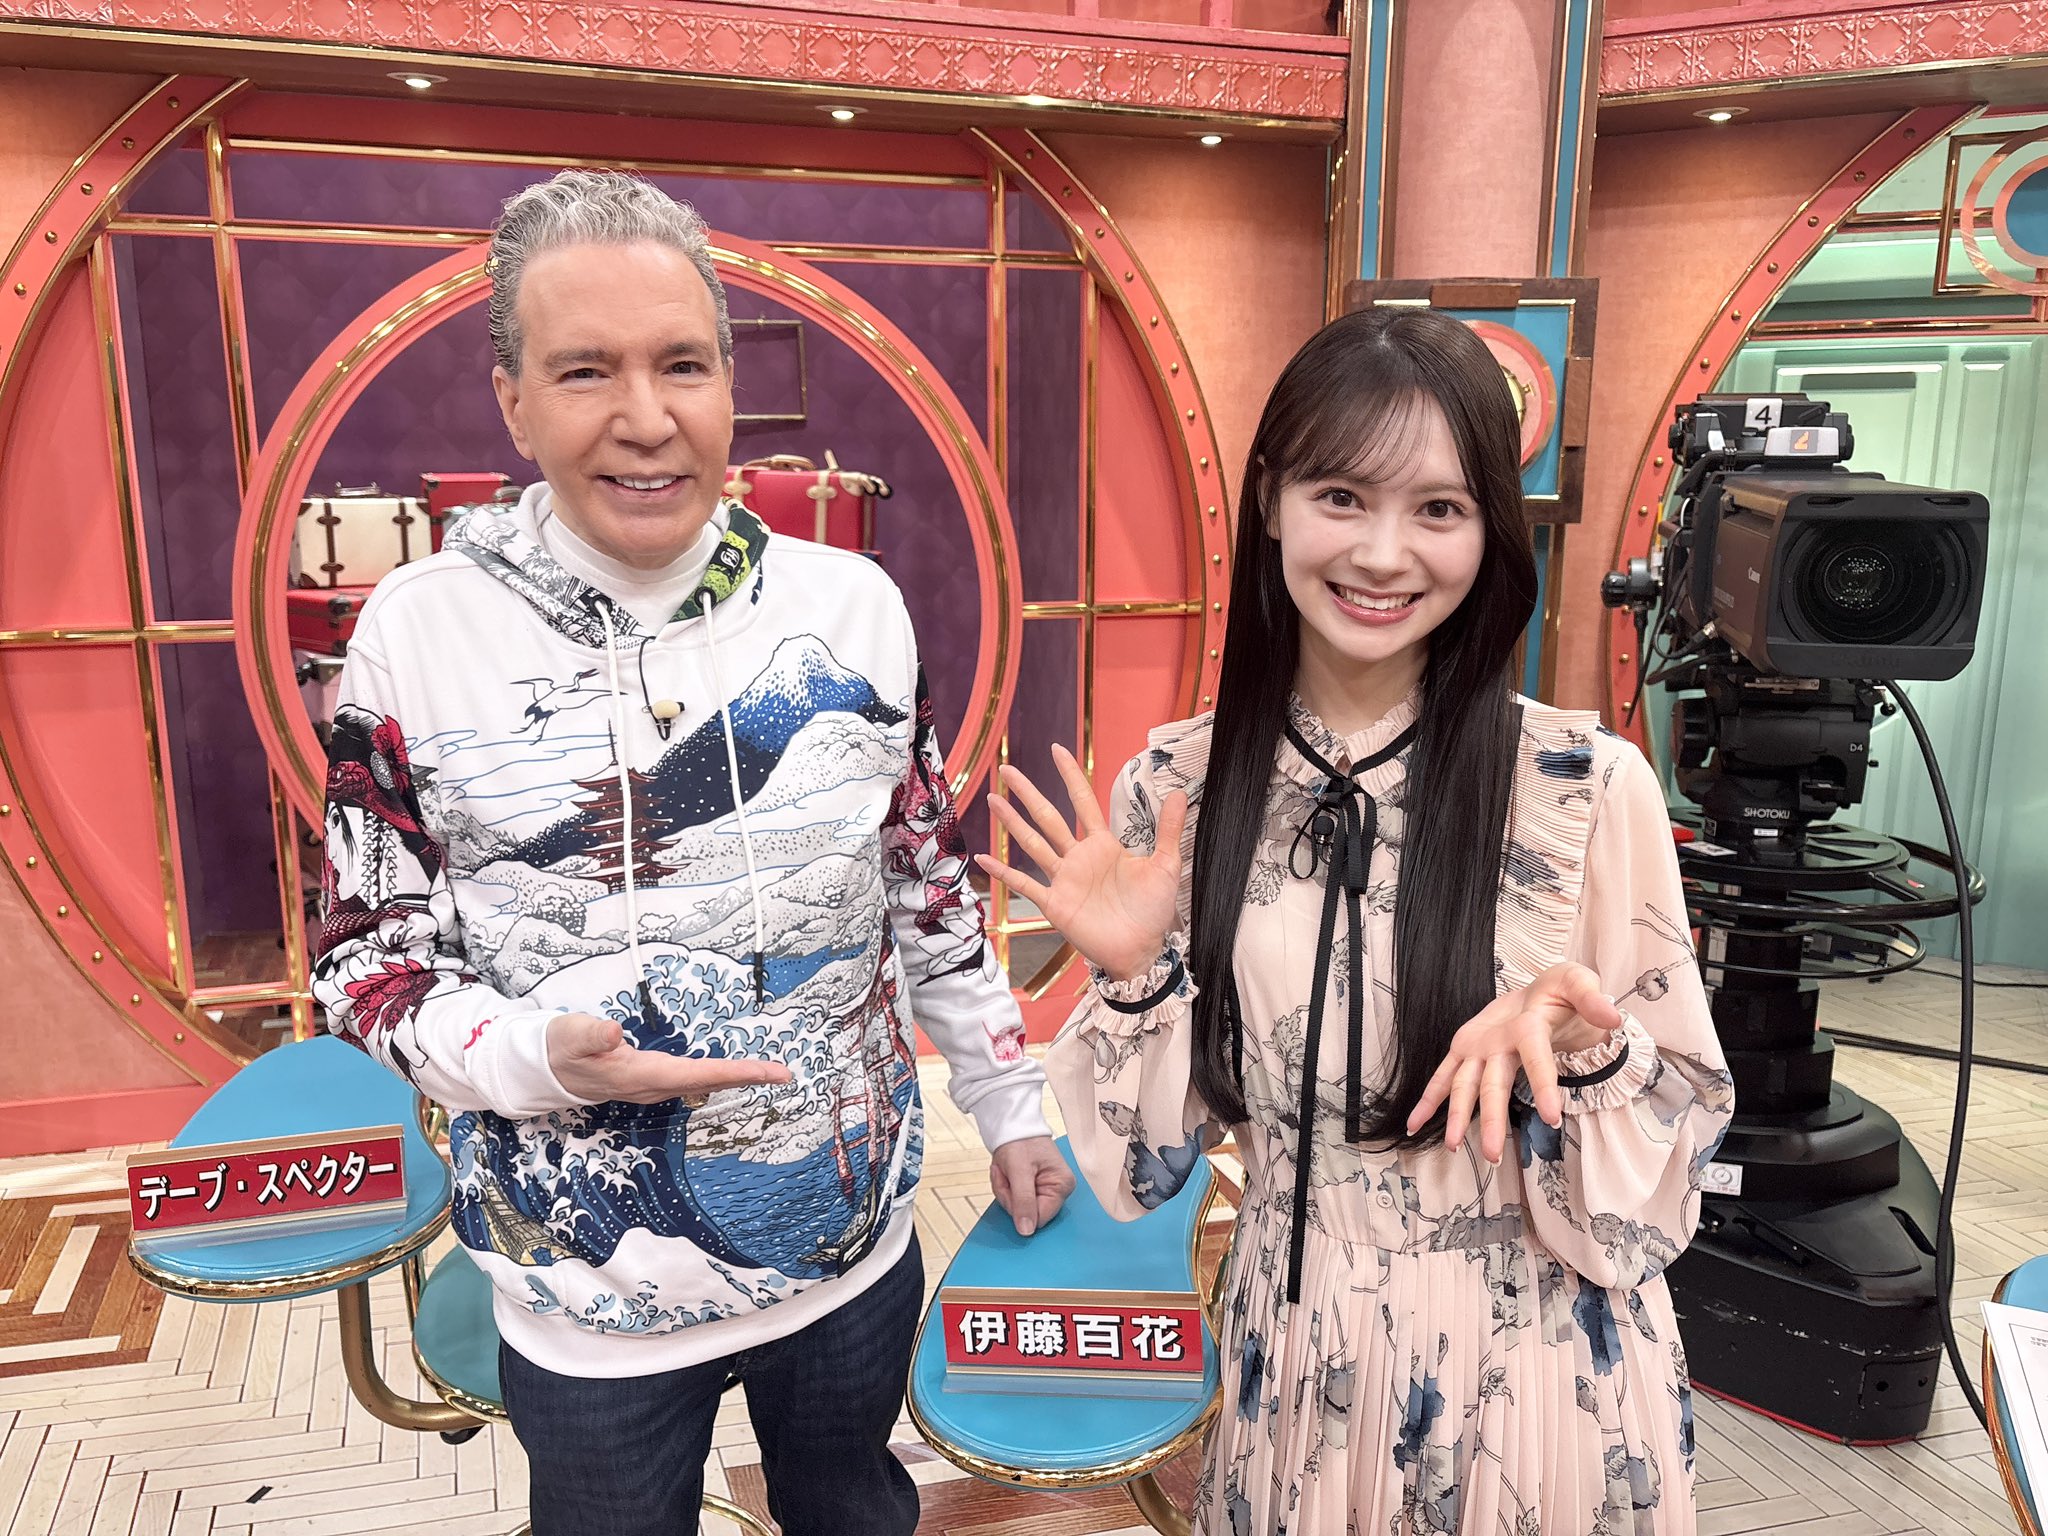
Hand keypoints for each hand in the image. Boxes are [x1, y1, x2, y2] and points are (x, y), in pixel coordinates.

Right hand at [546, 1013, 792, 1106]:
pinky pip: (691, 1080)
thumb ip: (591, 1034)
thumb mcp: (571, 1035)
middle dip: (746, 1078)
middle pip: (708, 1083)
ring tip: (765, 1073)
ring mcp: (651, 1086)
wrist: (541, 1070)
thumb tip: (613, 1031)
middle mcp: (652, 1086)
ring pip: (702, 1084)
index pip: (698, 1074)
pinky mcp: (648, 1079)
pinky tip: (728, 1072)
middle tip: (782, 1074)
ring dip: (734, 1078)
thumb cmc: (559, 1049)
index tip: (766, 1072)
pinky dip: (716, 1075)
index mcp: (641, 1075)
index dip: (734, 1072)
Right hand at [975, 745, 1186, 982]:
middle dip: (1029, 793)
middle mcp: (1079, 858)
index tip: (1057, 750)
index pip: (1083, 802)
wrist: (1143, 951)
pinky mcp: (1055, 903)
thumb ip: (1169, 830)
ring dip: (1013, 822)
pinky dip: (1004, 872)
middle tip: (1008, 769)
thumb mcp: (1165, 866)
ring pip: (1033, 844)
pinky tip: (983, 858)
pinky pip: (1025, 884)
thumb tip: (1178, 794)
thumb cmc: (1153, 911)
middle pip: (1049, 817)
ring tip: (993, 800)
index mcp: (1103, 845)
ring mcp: (1064, 880)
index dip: (1070, 776)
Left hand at [989, 1135, 1075, 1236]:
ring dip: (1004, 1190)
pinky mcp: (1034, 1188)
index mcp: (1062, 1186)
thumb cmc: (1019, 1140)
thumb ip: (1023, 1201)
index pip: (1040, 1218)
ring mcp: (1046, 1189)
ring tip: (1004, 1170)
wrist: (1011, 1125)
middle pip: (1028, 1214)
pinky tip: (1006, 1173)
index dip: (1019, 1207)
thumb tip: (1027, 1231)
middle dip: (1009, 1196)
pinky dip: (1005, 1187)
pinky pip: (1015, 1199)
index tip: (1010, 1185)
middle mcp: (1058, 1190)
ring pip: (1018, 1208)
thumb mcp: (1019, 1170)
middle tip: (1005, 1174)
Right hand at [1405, 963, 1623, 1164]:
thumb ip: (1592, 998)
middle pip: (1491, 1081)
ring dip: (1457, 1116)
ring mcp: (1475, 1046)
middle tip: (1494, 1154)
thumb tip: (1613, 1016)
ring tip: (1454, 1148)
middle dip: (1491, 1118)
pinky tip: (1416, 1124)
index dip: (1543, 1084)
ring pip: (1464, 1085)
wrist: (1534, 990)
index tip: (1552, 1118)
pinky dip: (1428, 1100)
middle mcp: (1494, 1037)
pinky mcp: (1463, 1052)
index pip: (1535, 1056)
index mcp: (1525, 1023)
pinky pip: (1443, 1078)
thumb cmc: (1559, 992)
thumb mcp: (1579, 984)